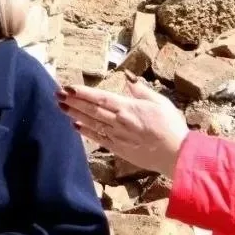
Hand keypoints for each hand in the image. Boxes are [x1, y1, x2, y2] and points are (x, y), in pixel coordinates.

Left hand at [57, 76, 189, 177]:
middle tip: (57, 94)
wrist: (176, 154)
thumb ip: (142, 91)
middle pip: (91, 109)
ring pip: (92, 123)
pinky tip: (75, 126)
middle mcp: (119, 121)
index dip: (83, 92)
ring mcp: (117, 136)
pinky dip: (86, 132)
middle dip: (73, 101)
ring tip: (61, 107)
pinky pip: (98, 138)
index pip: (100, 98)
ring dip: (75, 114)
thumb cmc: (171, 126)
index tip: (68, 87)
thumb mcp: (160, 102)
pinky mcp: (119, 149)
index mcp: (129, 108)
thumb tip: (128, 80)